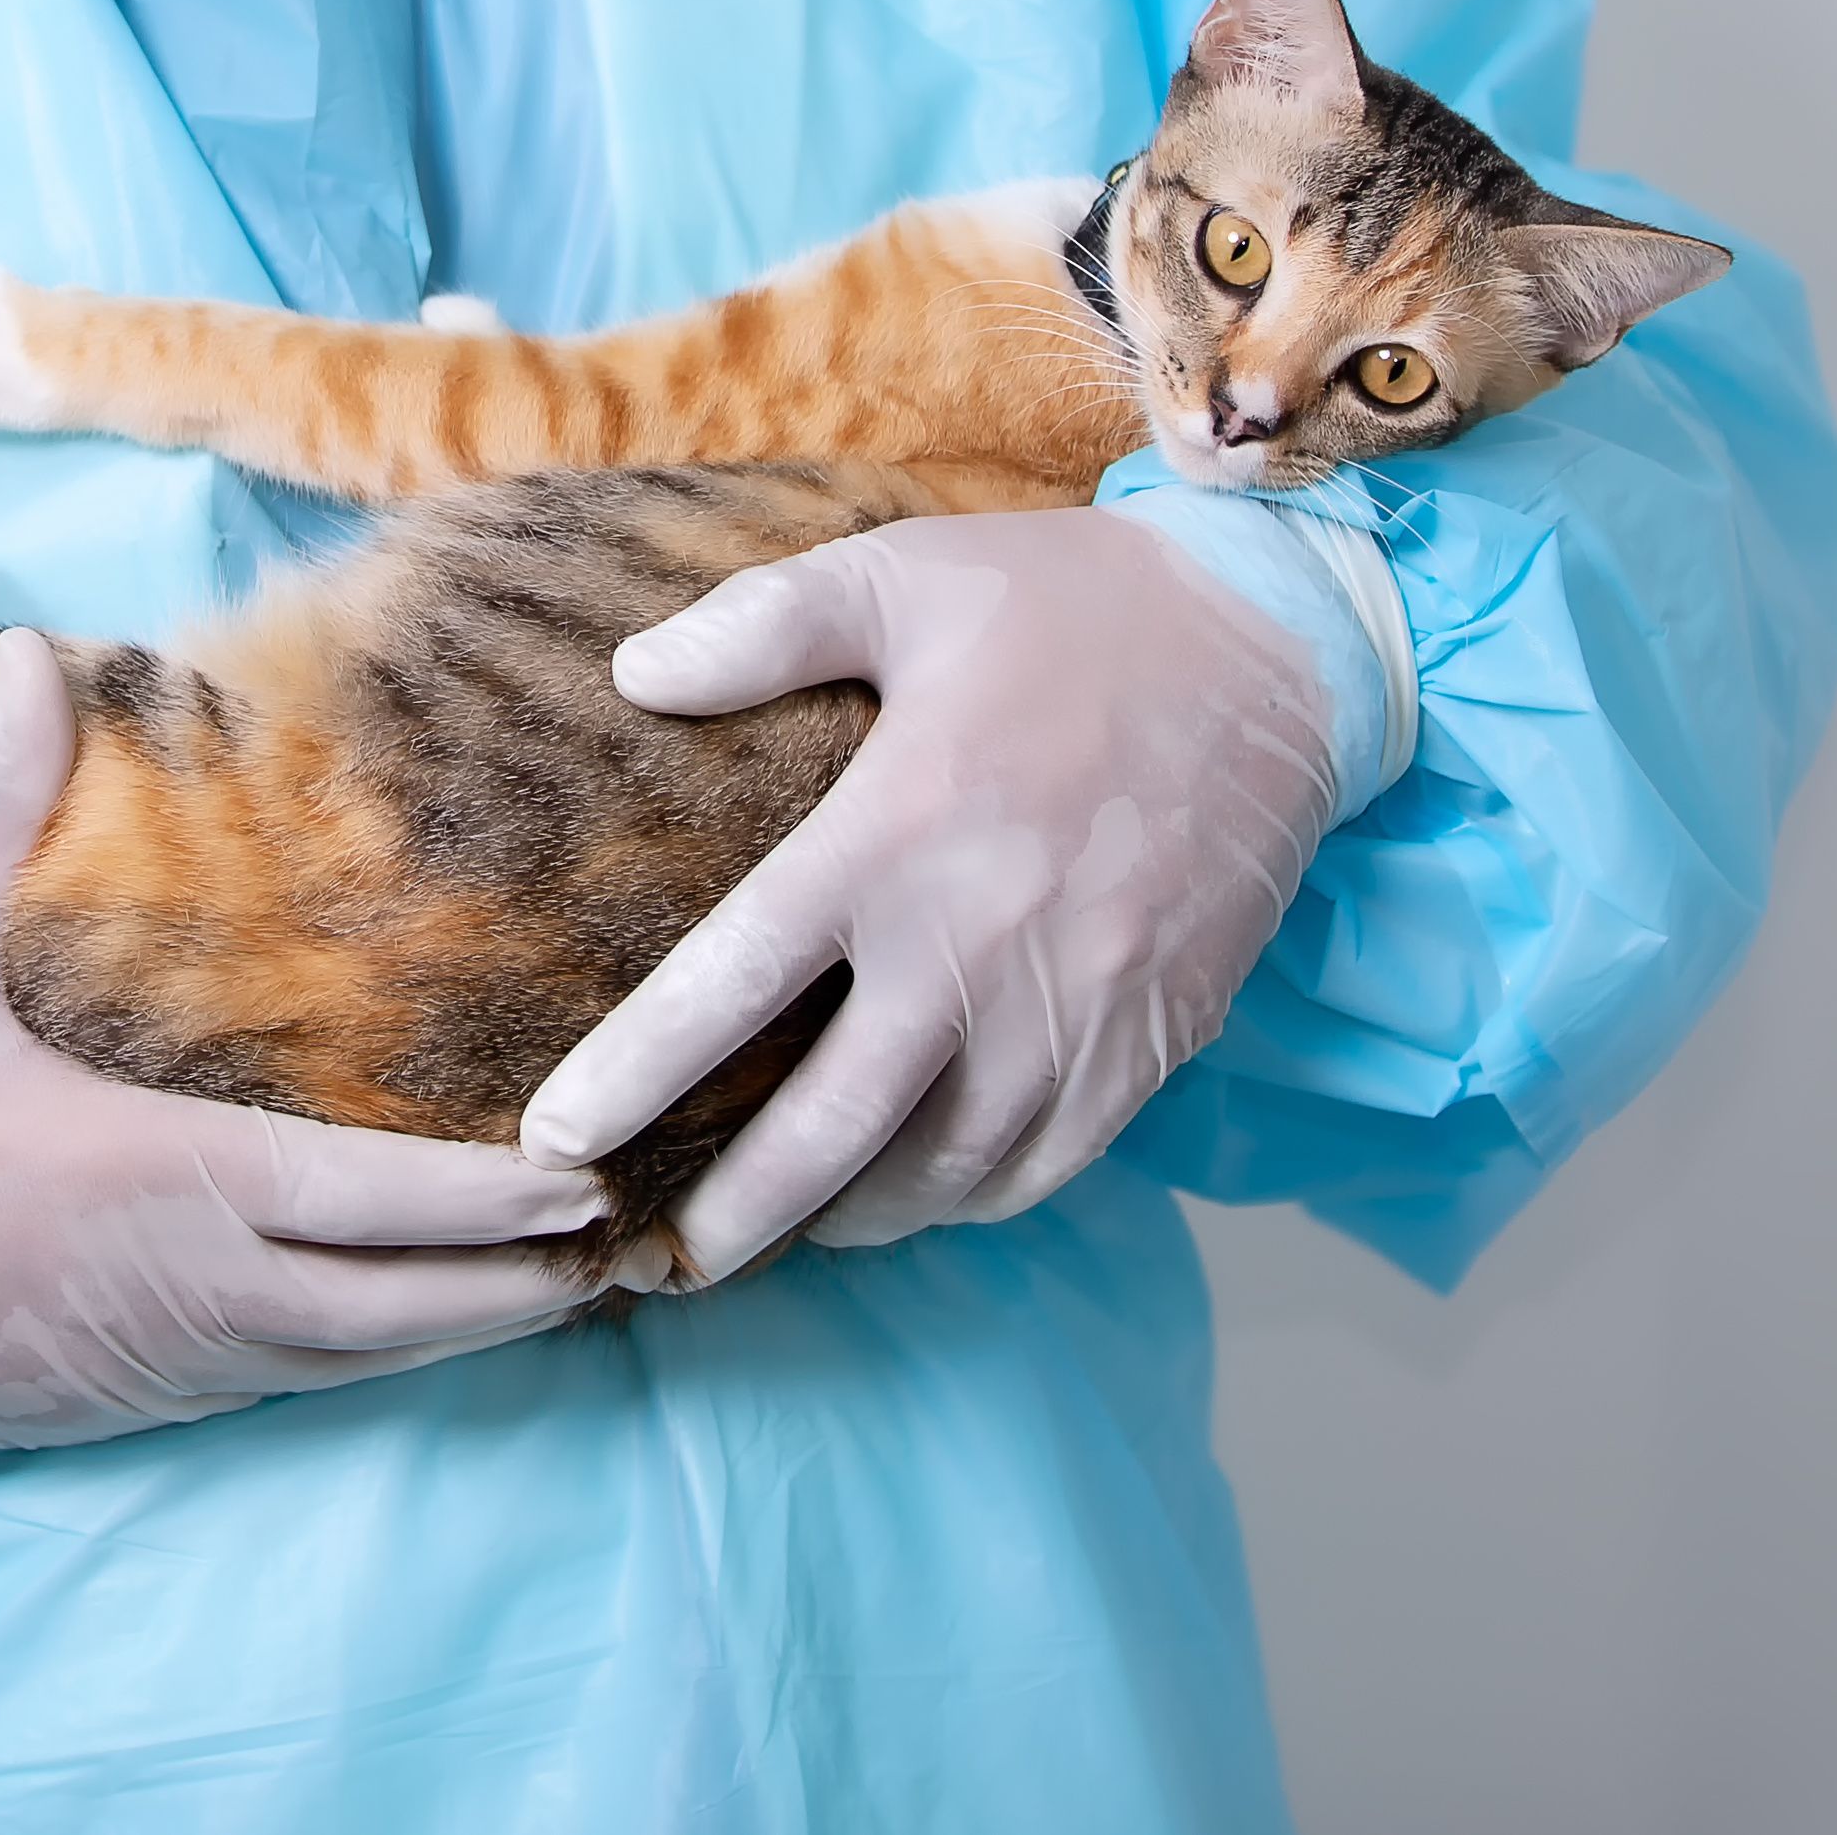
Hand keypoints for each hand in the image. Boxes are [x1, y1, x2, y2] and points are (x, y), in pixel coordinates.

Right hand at [0, 629, 604, 1447]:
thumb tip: (35, 649)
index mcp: (143, 1177)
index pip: (366, 1203)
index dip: (489, 1204)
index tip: (587, 1186)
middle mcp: (168, 1293)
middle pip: (392, 1317)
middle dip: (517, 1288)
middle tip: (627, 1247)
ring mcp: (135, 1369)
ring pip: (337, 1371)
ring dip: (448, 1334)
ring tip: (553, 1293)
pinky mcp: (94, 1411)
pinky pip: (261, 1393)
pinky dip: (348, 1364)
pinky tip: (392, 1332)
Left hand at [521, 509, 1337, 1286]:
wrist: (1278, 648)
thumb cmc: (1073, 606)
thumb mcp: (903, 575)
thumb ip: (762, 626)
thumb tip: (634, 675)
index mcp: (893, 837)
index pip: (731, 986)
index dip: (636, 1077)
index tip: (558, 1140)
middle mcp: (977, 948)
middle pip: (831, 1133)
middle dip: (735, 1217)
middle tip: (662, 1260)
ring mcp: (1073, 1010)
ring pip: (944, 1175)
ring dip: (854, 1219)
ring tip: (786, 1231)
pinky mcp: (1151, 1041)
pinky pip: (1046, 1166)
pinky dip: (970, 1200)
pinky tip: (921, 1192)